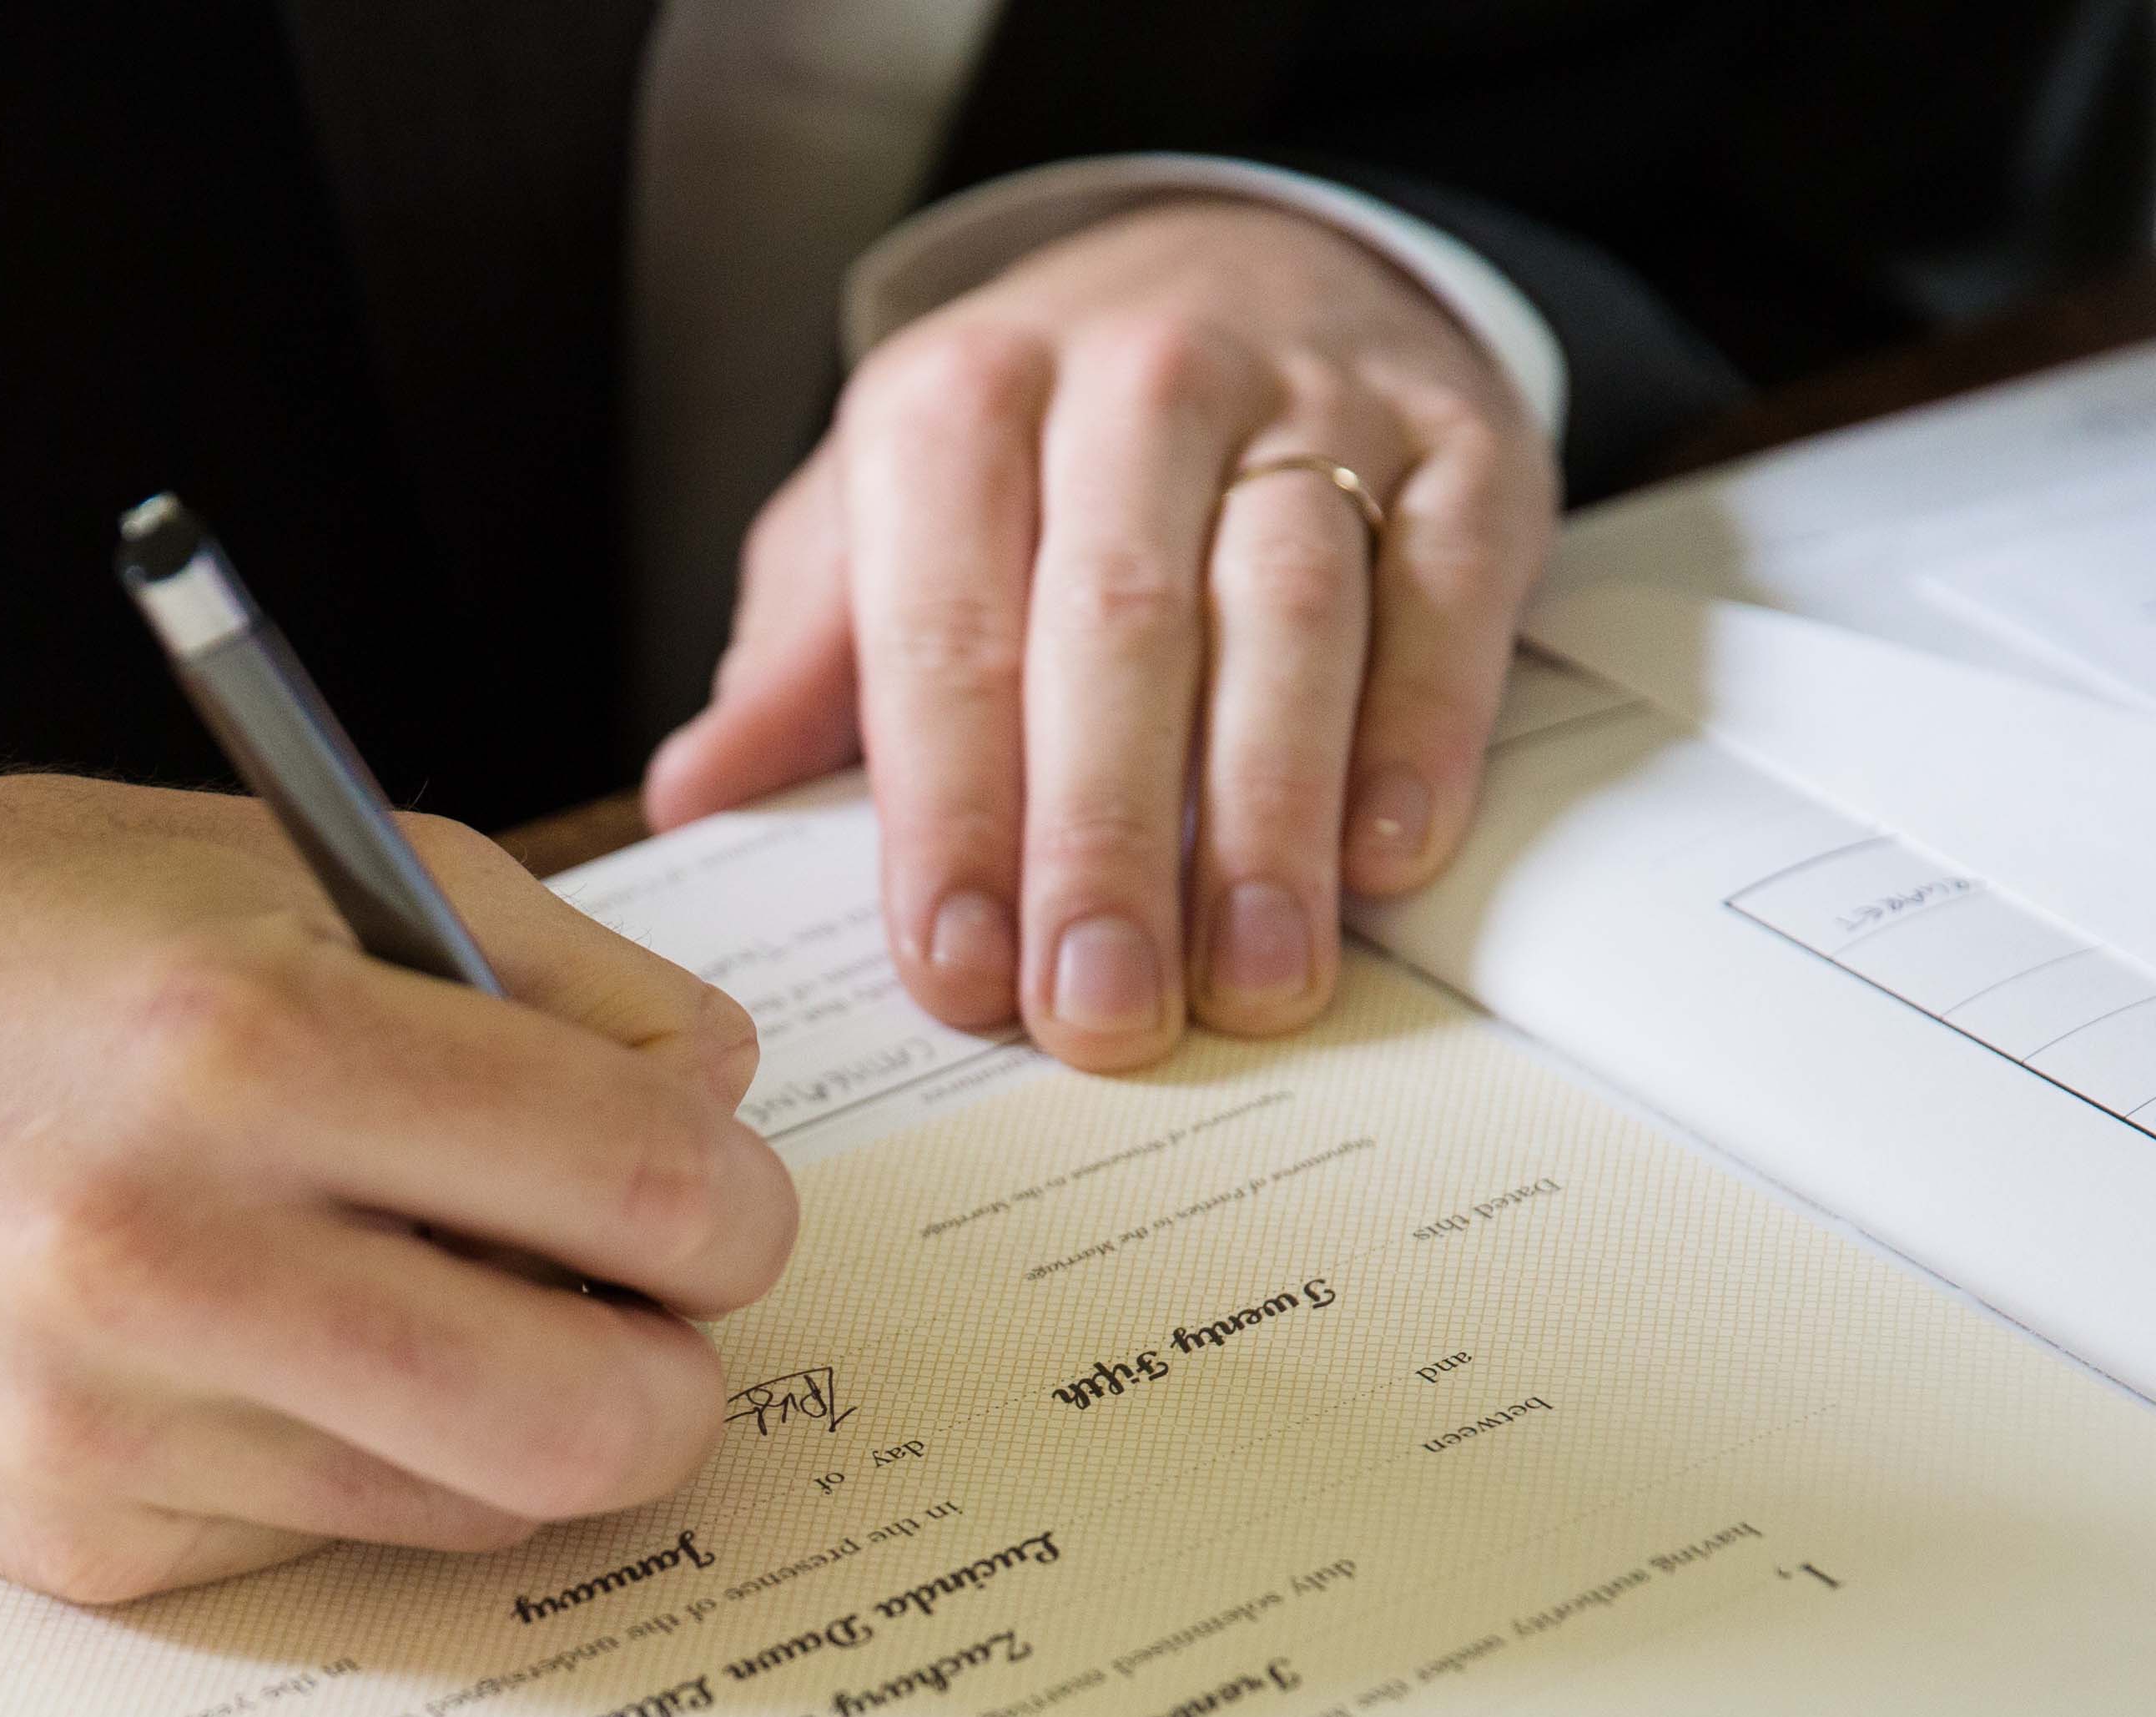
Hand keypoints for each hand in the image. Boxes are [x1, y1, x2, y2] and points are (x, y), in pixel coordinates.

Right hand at [0, 752, 792, 1605]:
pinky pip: (327, 1540)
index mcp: (246, 1039)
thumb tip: (720, 1120)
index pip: (644, 1194)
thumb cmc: (39, 936)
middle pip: (592, 1420)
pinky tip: (262, 1352)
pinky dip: (352, 1459)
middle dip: (671, 1374)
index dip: (733, 1207)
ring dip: (514, 1421)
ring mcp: (104, 1418)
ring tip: (434, 1303)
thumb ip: (558, 981)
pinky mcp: (68, 1536)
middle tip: (639, 1315)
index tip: (712, 1200)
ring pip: (475, 1504)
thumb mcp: (308, 863)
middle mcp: (161, 1246)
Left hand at [643, 197, 1555, 1067]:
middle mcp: (1138, 384)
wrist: (1249, 266)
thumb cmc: (1040, 450)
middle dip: (1104, 838)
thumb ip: (804, 663)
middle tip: (1099, 1010)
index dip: (950, 810)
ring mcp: (1314, 406)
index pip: (946, 627)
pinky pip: (1442, 589)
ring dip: (1267, 815)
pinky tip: (1385, 855)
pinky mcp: (1460, 447)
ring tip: (1251, 980)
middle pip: (1118, 627)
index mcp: (963, 406)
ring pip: (1289, 613)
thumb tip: (696, 797)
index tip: (954, 966)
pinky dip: (1420, 725)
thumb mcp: (884, 513)